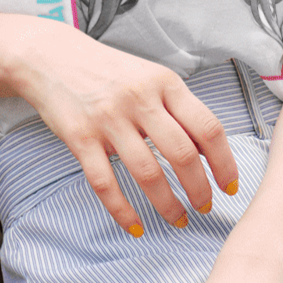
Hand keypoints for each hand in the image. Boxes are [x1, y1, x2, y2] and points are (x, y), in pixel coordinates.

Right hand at [9, 18, 238, 235]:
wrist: (53, 56)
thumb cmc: (109, 70)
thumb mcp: (149, 77)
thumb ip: (177, 108)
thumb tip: (208, 151)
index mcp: (164, 82)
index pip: (207, 126)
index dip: (224, 161)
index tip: (229, 185)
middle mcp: (140, 99)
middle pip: (182, 153)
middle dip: (199, 189)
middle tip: (204, 207)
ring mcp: (109, 118)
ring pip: (147, 173)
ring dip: (167, 205)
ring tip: (177, 220)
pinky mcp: (80, 137)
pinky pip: (105, 182)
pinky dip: (123, 211)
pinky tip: (136, 226)